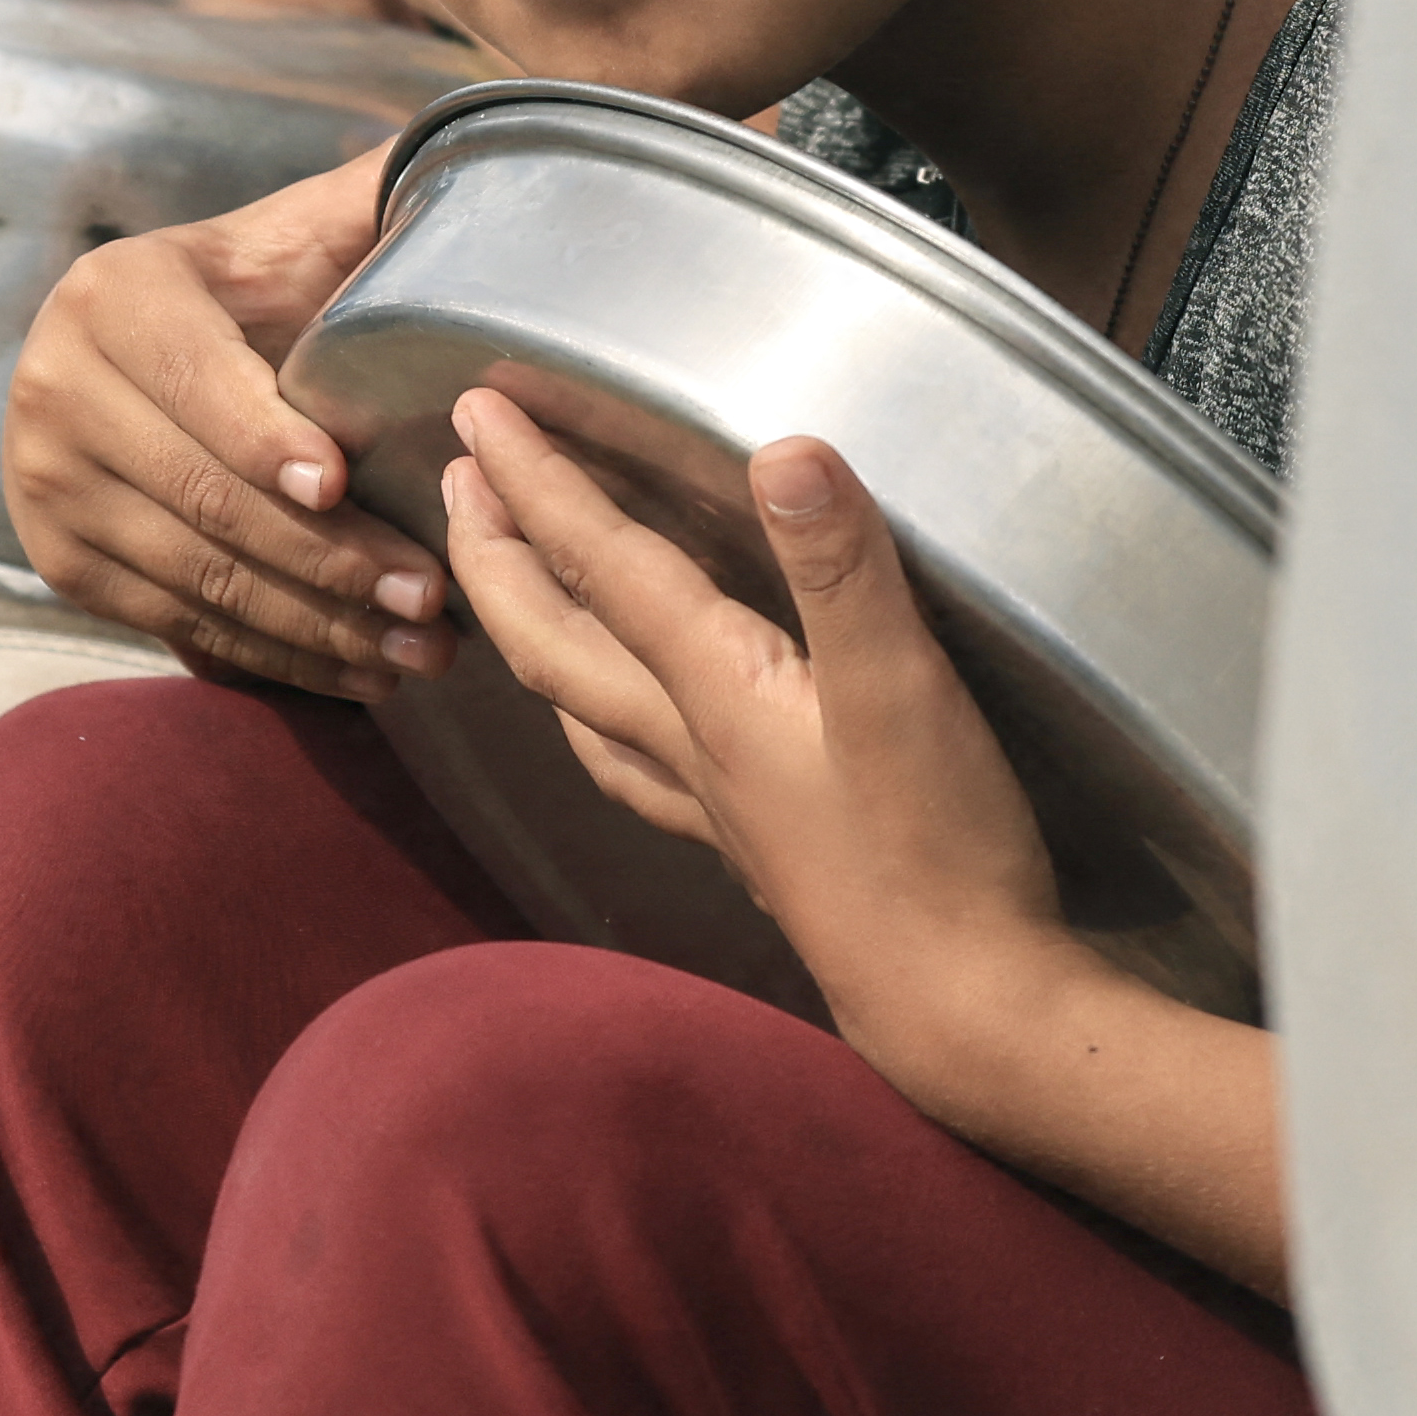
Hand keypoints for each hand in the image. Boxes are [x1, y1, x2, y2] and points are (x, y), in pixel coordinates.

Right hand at [0, 149, 440, 695]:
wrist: (142, 353)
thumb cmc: (257, 290)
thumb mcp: (297, 233)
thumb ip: (370, 201)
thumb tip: (471, 167)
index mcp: (113, 296)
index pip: (194, 381)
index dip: (266, 438)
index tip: (345, 481)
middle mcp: (54, 390)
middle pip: (204, 498)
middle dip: (329, 559)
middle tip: (431, 597)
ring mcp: (46, 489)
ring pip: (198, 577)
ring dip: (317, 628)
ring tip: (418, 650)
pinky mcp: (60, 566)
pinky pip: (178, 625)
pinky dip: (275, 656)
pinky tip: (357, 668)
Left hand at [439, 398, 1059, 1050]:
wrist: (963, 1007)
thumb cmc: (937, 849)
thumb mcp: (901, 687)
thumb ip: (841, 567)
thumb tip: (782, 449)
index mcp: (713, 688)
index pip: (599, 563)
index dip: (534, 480)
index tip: (473, 408)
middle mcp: (690, 743)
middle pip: (553, 639)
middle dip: (495, 552)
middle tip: (453, 476)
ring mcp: (715, 804)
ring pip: (582, 708)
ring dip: (528, 633)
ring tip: (501, 587)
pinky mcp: (754, 847)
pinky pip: (635, 772)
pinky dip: (600, 729)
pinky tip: (615, 732)